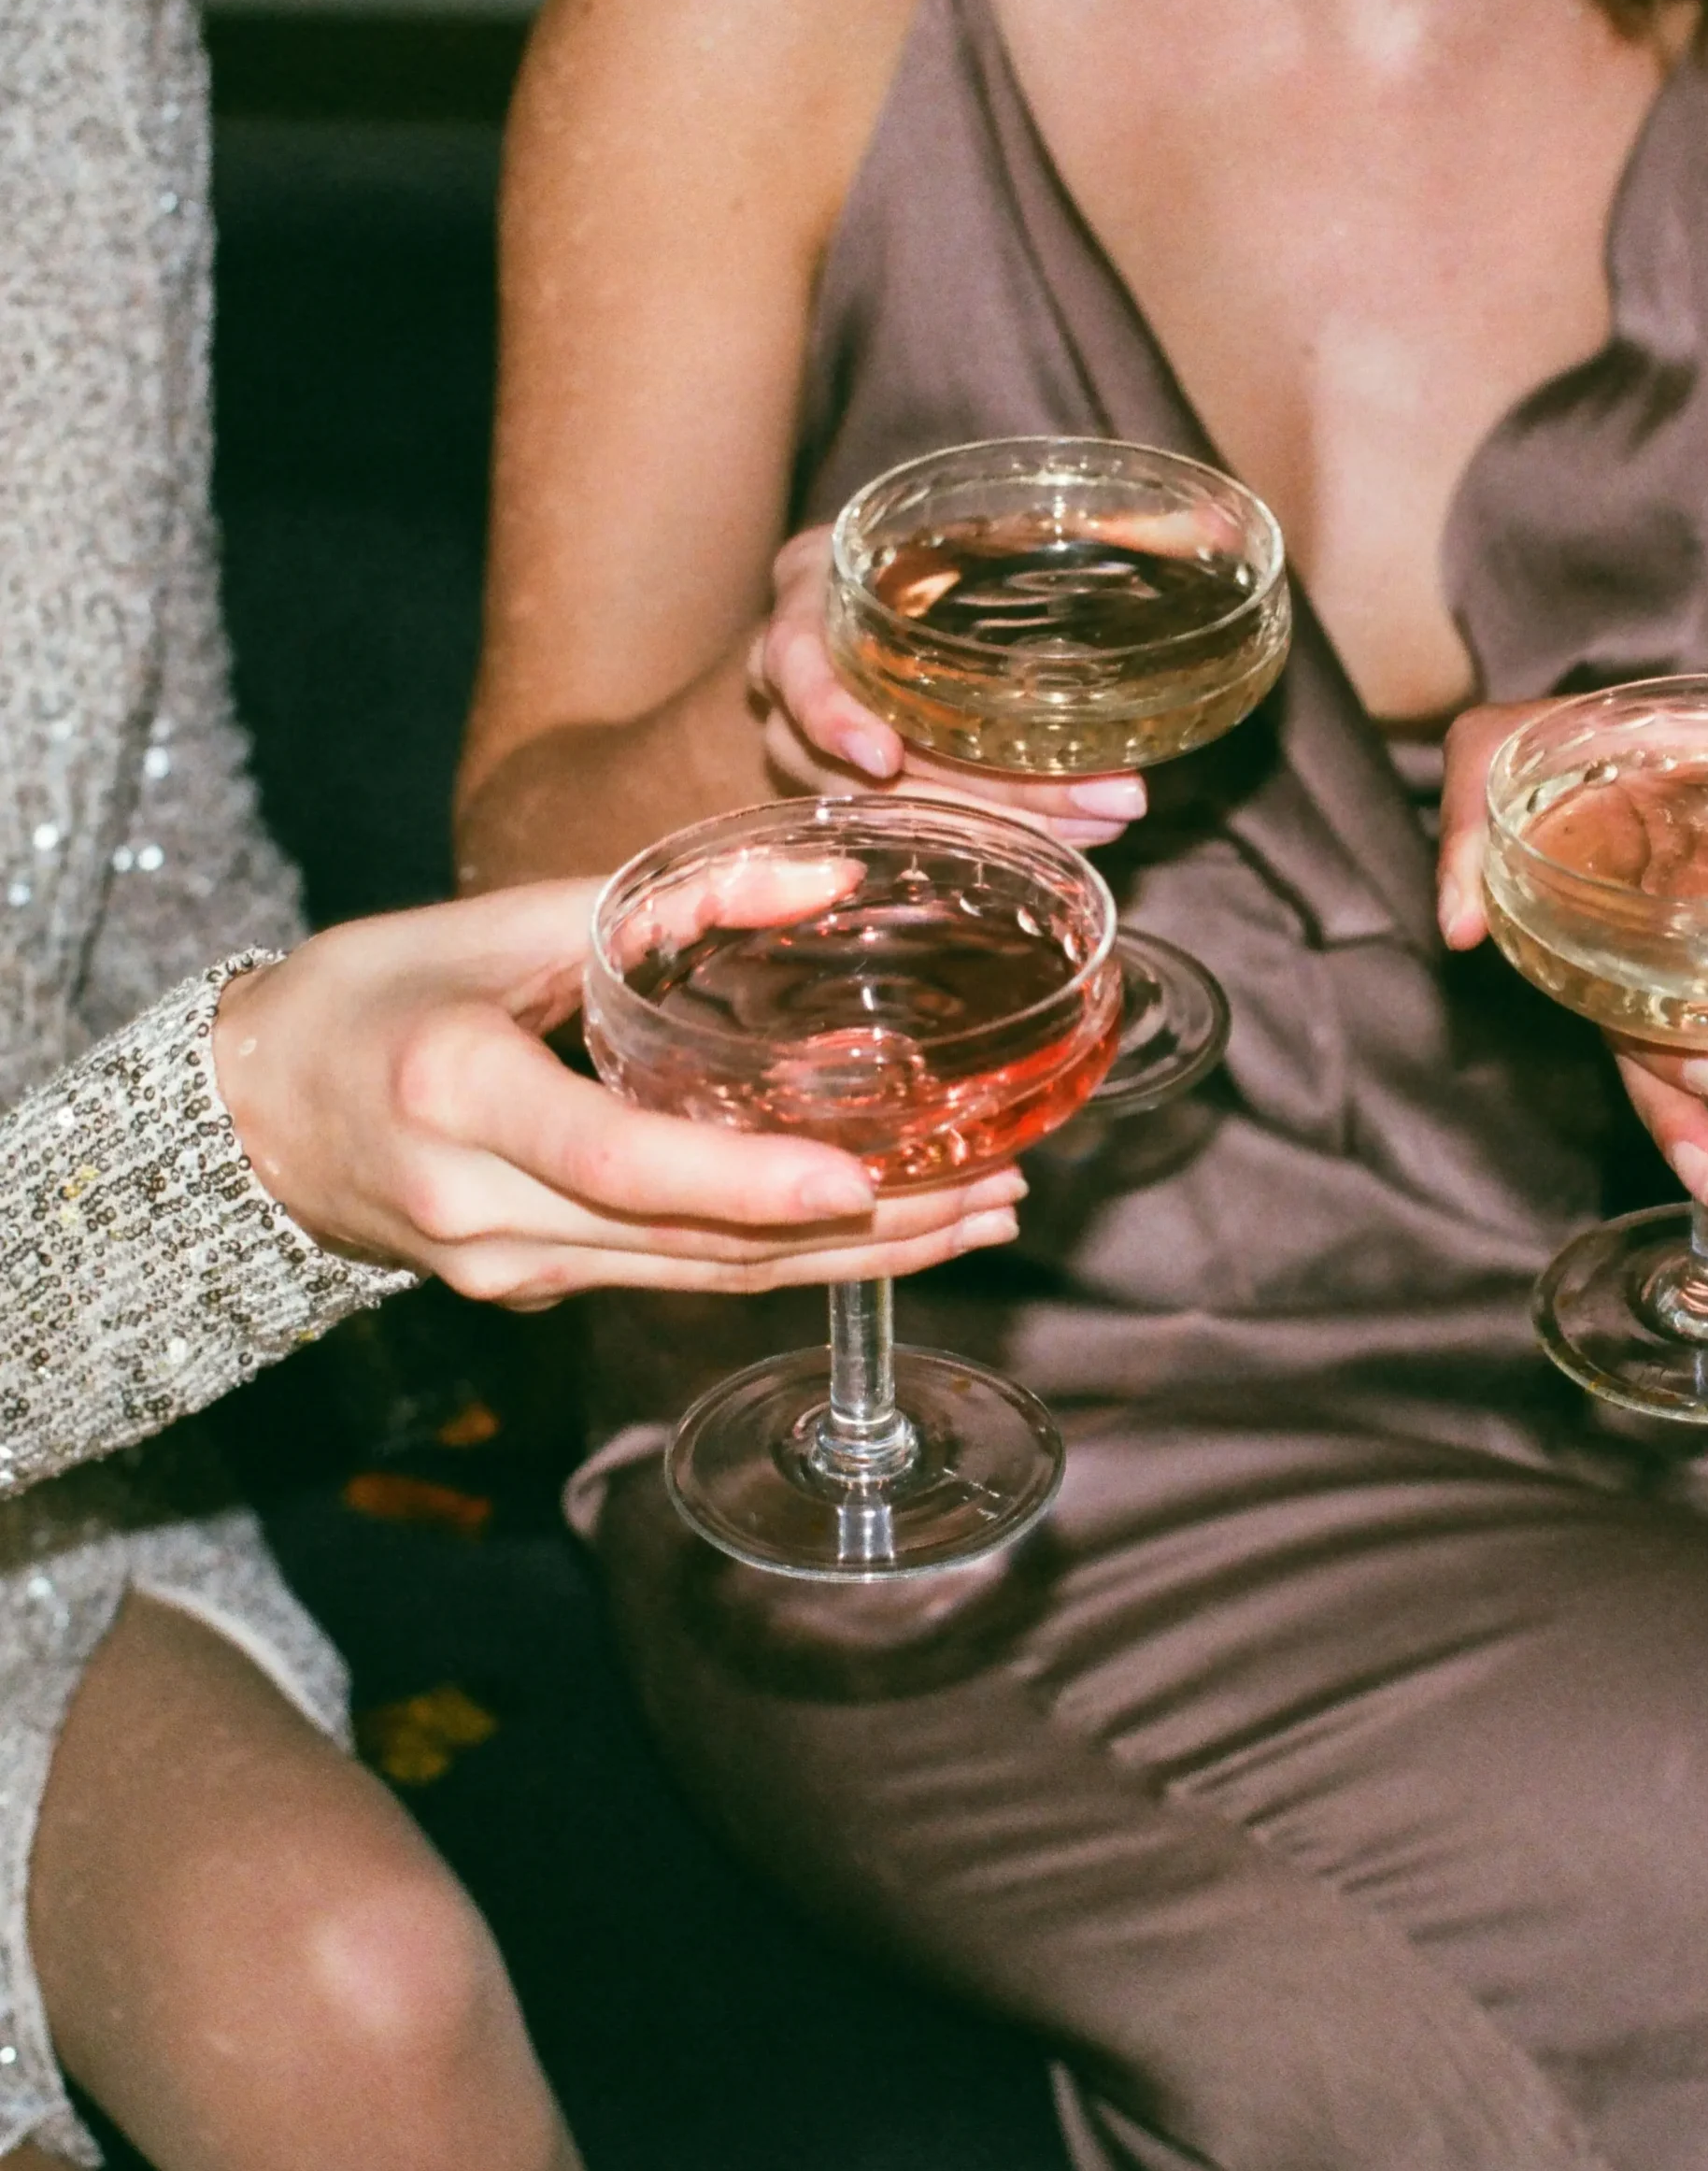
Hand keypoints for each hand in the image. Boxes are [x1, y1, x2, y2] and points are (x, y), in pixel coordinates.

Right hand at [211, 880, 1023, 1307]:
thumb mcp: (494, 922)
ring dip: (851, 1260)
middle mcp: (482, 1208)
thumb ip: (657, 903)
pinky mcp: (534, 1290)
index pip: (616, 1159)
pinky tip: (883, 1232)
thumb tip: (827, 880)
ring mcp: (508, 1269)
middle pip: (693, 1245)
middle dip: (861, 1232)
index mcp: (455, 1094)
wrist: (249, 1119)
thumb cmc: (368, 996)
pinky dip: (787, 1258)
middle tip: (995, 1192)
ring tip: (977, 1215)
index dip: (741, 1181)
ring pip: (704, 1280)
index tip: (860, 1179)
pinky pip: (679, 1279)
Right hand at [750, 525, 1146, 846]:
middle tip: (1100, 801)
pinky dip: (1000, 832)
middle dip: (987, 790)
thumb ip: (1098, 528)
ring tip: (1103, 821)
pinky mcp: (864, 790)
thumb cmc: (935, 550)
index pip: (792, 662)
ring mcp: (820, 748)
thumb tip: (1221, 518)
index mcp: (812, 597)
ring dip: (1006, 822)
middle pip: (867, 761)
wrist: (889, 592)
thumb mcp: (985, 520)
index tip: (885, 755)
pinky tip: (1073, 838)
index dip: (831, 713)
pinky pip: (921, 828)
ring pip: (897, 810)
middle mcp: (799, 681)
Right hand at [1437, 701, 1707, 1205]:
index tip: (1464, 925)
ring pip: (1622, 1025)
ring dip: (1687, 1101)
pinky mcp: (1688, 1000)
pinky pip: (1674, 1065)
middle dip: (1646, 1028)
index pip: (1501, 761)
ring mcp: (1648, 932)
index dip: (1466, 834)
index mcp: (1652, 754)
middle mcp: (1627, 845)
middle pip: (1567, 935)